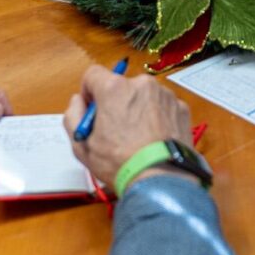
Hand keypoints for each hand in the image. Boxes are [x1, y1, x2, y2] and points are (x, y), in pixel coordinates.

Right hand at [63, 67, 194, 188]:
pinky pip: (163, 107)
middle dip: (116, 103)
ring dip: (139, 109)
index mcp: (114, 88)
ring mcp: (165, 94)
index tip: (92, 109)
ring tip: (139, 138)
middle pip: (121, 86)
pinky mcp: (181, 108)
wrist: (160, 180)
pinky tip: (155, 139)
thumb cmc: (120, 163)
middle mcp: (142, 84)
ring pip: (144, 96)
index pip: (93, 74)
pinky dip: (158, 118)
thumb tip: (79, 101)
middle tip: (116, 130)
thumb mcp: (82, 145)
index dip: (89, 92)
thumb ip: (73, 116)